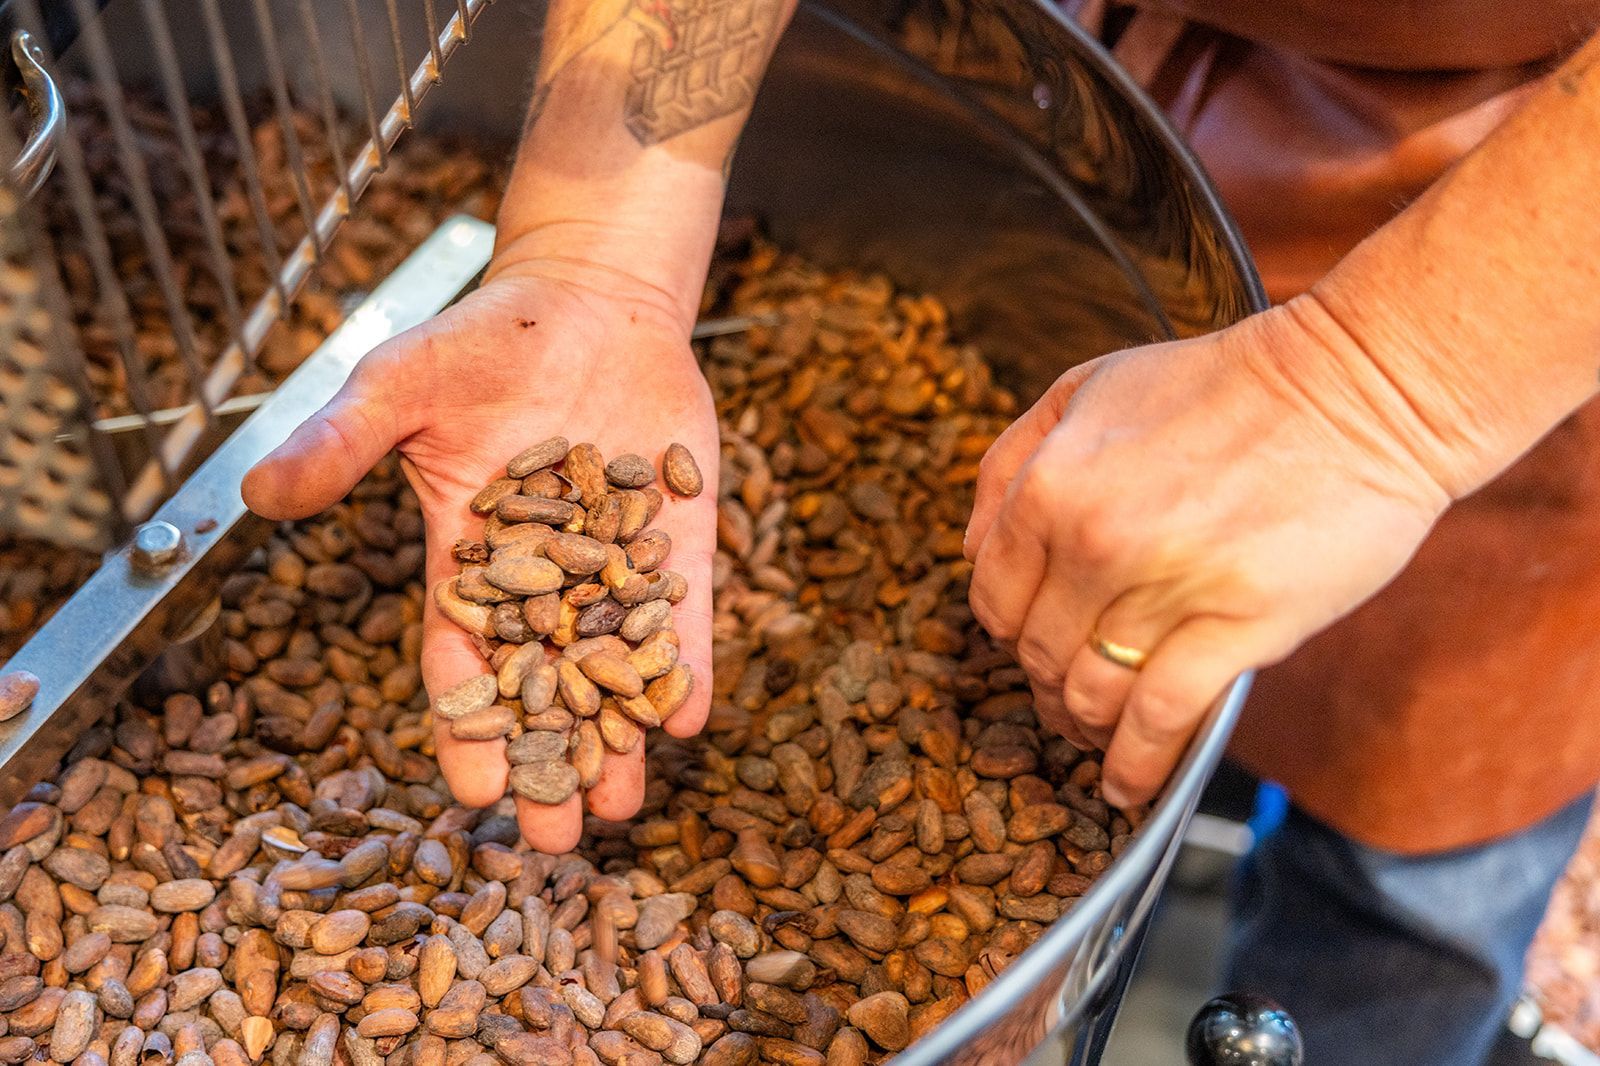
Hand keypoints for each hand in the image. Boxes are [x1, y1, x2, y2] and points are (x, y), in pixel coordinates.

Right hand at [243, 256, 717, 851]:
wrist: (589, 302)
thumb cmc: (484, 340)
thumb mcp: (399, 385)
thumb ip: (340, 443)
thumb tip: (258, 495)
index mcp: (468, 559)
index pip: (460, 660)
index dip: (465, 726)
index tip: (471, 794)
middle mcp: (546, 576)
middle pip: (544, 686)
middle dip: (550, 760)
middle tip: (555, 840)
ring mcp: (619, 560)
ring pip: (617, 665)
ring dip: (621, 735)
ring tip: (621, 807)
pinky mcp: (681, 538)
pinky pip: (684, 611)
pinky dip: (685, 662)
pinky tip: (690, 717)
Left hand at [964, 301, 1451, 807]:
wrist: (1360, 389)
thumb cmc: (1223, 388)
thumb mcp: (1090, 389)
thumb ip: (1012, 462)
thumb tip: (972, 546)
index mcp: (1050, 486)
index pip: (992, 597)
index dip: (1009, 627)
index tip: (1031, 637)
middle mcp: (1094, 543)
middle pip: (1037, 653)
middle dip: (1046, 679)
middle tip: (1068, 689)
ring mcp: (1165, 589)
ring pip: (1089, 695)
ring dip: (1085, 726)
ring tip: (1096, 736)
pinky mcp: (1238, 629)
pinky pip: (1158, 721)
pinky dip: (1136, 765)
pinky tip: (1129, 786)